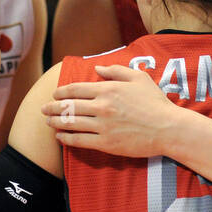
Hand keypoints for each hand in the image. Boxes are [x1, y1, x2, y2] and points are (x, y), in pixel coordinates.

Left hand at [41, 65, 178, 157]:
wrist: (168, 128)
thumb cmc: (155, 102)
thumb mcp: (139, 78)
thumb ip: (116, 71)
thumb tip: (98, 68)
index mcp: (108, 89)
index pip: (75, 89)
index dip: (61, 91)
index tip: (54, 94)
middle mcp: (102, 106)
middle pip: (68, 106)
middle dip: (52, 107)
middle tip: (43, 109)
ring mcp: (102, 126)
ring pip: (70, 123)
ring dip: (55, 122)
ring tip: (48, 122)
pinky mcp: (106, 143)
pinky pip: (79, 140)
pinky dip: (66, 138)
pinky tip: (60, 137)